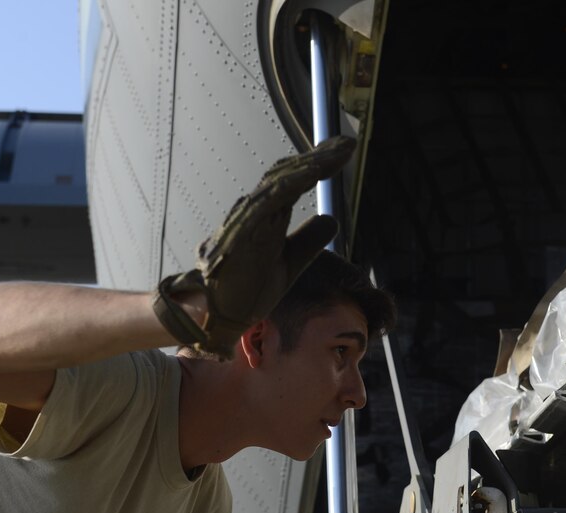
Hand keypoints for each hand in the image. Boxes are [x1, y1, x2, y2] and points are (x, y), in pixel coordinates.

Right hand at [152, 135, 355, 357]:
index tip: (343, 150)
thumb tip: (330, 218)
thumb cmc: (248, 287)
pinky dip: (288, 187)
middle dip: (318, 157)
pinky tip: (310, 175)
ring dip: (308, 167)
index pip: (293, 181)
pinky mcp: (241, 235)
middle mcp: (256, 211)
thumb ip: (308, 240)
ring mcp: (246, 220)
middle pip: (287, 174)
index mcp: (268, 216)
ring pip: (278, 184)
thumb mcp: (290, 262)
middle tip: (346, 144)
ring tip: (335, 155)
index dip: (318, 164)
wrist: (220, 315)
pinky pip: (266, 205)